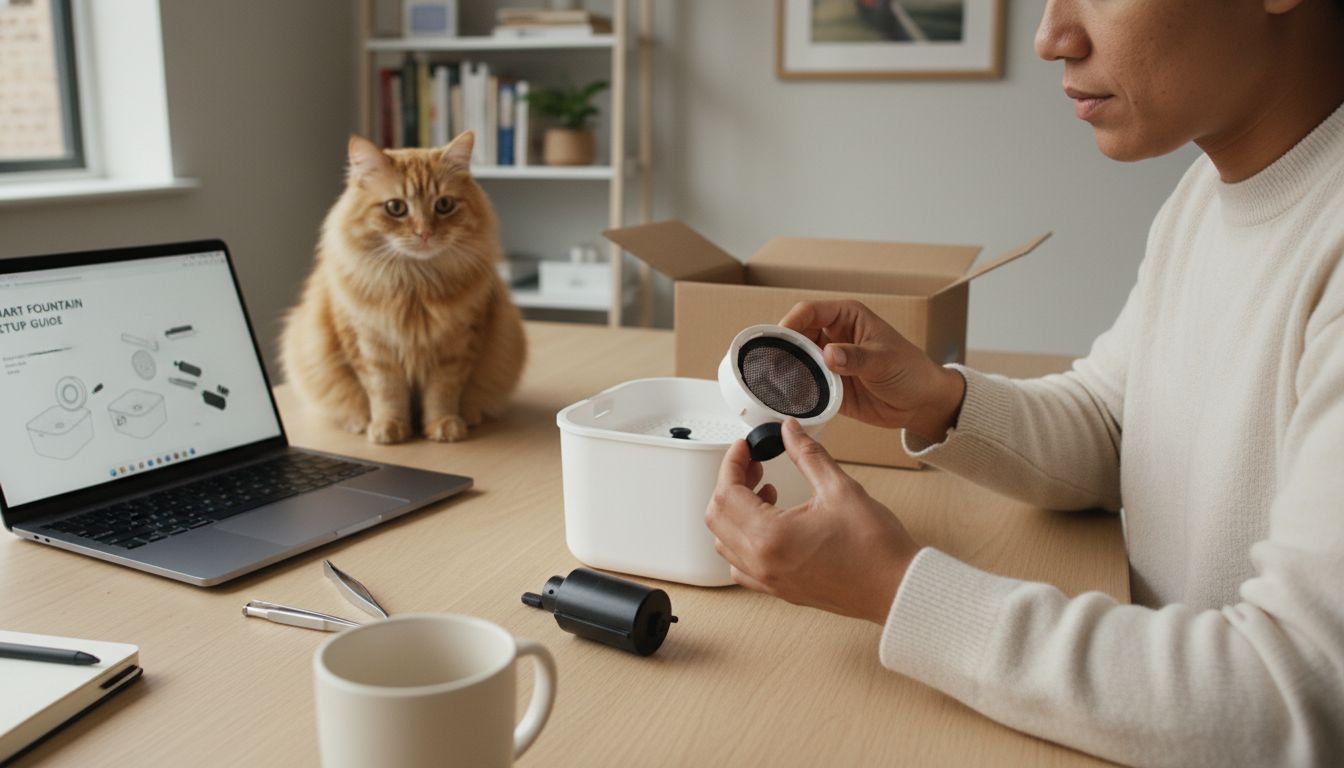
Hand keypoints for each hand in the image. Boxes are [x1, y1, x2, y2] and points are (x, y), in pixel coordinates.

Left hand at [705, 418, 919, 623]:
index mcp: (770, 536)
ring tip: (766, 492)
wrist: (896, 588)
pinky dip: (742, 542)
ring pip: (724, 543)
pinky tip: (767, 525)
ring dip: (734, 513)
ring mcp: (768, 580)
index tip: (745, 448)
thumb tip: (790, 431)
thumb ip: (808, 455)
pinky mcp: (780, 590)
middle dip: (730, 484)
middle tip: (755, 465)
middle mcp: (762, 562)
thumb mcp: (840, 488)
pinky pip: (740, 566)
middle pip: (717, 517)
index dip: (733, 463)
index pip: (727, 492)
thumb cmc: (875, 548)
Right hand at [780, 299, 965, 442]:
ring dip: (787, 370)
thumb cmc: (911, 371)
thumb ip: (855, 357)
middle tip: (770, 364)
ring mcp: (829, 362)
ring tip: (773, 382)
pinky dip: (796, 391)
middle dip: (783, 348)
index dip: (791, 322)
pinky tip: (787, 398)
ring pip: (797, 361)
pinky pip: (806, 385)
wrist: (922, 403)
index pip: (810, 312)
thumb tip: (828, 354)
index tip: (780, 338)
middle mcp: (834, 336)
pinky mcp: (829, 385)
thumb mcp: (884, 360)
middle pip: (797, 336)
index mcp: (847, 317)